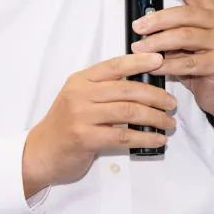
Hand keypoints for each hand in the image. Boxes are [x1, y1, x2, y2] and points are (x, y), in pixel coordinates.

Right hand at [22, 53, 176, 197]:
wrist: (41, 152)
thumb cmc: (65, 124)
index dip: (139, 61)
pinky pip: (123, 135)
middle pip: (127, 89)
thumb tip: (142, 84)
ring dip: (154, 117)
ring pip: (128, 111)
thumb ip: (103, 89)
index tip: (160, 60)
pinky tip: (157, 139)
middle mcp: (80, 94)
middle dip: (155, 95)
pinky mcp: (85, 138)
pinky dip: (145, 137)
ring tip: (169, 122)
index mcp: (81, 80)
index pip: (114, 65)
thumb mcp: (79, 98)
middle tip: (172, 103)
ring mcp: (81, 116)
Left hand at [130, 0, 213, 124]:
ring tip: (139, 48)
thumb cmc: (204, 64)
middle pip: (185, 13)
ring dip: (158, 42)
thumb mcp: (188, 43)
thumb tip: (143, 25)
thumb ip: (173, 31)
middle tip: (137, 26)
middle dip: (157, 19)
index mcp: (213, 12)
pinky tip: (153, 67)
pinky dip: (167, 64)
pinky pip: (188, 62)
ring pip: (185, 36)